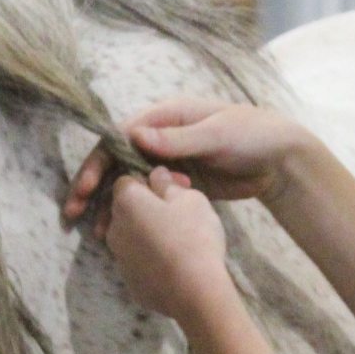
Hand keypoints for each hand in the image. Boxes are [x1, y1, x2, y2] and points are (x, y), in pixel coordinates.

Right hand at [64, 99, 310, 220]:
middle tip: (74, 212)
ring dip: (109, 206)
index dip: (100, 161)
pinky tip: (120, 235)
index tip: (88, 186)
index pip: (120, 137)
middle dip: (93, 186)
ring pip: (127, 184)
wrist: (280, 160)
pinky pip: (146, 200)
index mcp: (165, 118)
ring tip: (96, 233)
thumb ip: (179, 139)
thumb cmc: (252, 135)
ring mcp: (167, 164)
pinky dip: (131, 215)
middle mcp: (159, 139)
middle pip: (116, 162)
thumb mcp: (217, 134)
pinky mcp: (175, 186)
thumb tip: (139, 136)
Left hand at [102, 169, 233, 325]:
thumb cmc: (194, 236)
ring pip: (132, 237)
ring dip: (148, 234)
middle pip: (126, 210)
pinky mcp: (129, 283)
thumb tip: (156, 175)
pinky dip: (151, 260)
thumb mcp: (190, 198)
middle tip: (179, 214)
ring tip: (179, 242)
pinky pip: (139, 262)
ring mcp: (119, 258)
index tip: (172, 188)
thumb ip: (168, 184)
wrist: (194, 292)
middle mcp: (114, 228)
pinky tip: (175, 265)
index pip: (127, 181)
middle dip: (147, 208)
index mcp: (126, 201)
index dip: (149, 182)